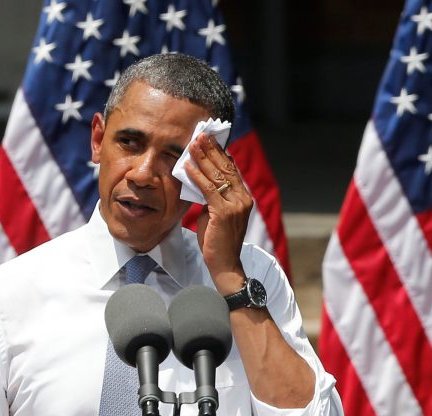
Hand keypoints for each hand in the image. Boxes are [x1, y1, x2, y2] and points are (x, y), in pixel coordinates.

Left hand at [184, 132, 252, 293]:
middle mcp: (243, 199)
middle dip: (212, 150)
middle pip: (226, 168)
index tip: (210, 139)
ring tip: (192, 144)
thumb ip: (210, 199)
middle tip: (201, 134)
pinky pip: (209, 190)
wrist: (225, 265)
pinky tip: (188, 166)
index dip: (220, 154)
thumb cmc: (217, 242)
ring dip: (203, 158)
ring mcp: (236, 205)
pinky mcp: (225, 213)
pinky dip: (197, 176)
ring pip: (218, 176)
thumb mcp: (214, 214)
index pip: (231, 170)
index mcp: (243, 198)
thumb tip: (198, 183)